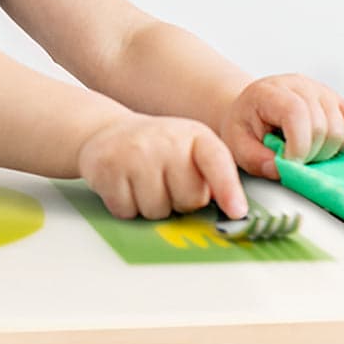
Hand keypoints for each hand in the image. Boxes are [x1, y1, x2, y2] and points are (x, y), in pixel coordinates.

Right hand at [77, 113, 246, 220]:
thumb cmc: (157, 148)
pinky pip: (126, 211)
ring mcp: (134, 152)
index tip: (236, 212)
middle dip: (180, 202)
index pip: (215, 161)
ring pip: (156, 210)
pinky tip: (124, 185)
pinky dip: (126, 207)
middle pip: (187, 199)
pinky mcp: (107, 167)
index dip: (227, 188)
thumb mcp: (191, 150)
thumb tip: (233, 211)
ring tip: (143, 183)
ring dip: (151, 207)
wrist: (107, 132)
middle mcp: (165, 139)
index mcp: (194, 135)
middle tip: (166, 183)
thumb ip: (214, 176)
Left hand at [218, 74, 343, 180]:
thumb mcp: (238, 144)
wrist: (253, 109)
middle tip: (294, 158)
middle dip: (311, 154)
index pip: (295, 113)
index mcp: (271, 91)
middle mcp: (301, 86)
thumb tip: (280, 169)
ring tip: (306, 152)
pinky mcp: (340, 103)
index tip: (289, 162)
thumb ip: (255, 159)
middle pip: (323, 126)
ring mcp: (324, 92)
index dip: (298, 145)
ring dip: (328, 152)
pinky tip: (328, 147)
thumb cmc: (246, 125)